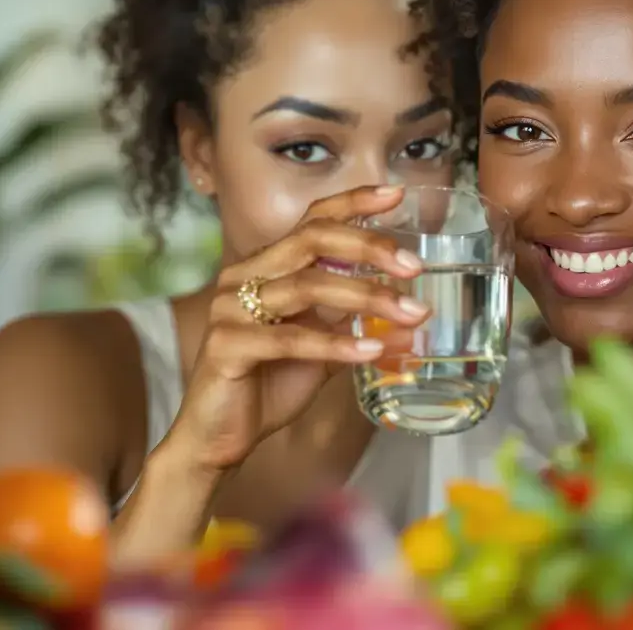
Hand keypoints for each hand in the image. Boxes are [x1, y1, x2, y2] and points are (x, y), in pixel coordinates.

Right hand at [164, 185, 428, 473]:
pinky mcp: (227, 346)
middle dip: (368, 246)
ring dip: (367, 297)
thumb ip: (351, 321)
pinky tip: (372, 350)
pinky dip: (337, 344)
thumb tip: (408, 310)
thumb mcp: (319, 346)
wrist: (218, 438)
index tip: (396, 194)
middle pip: (311, 240)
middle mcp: (244, 277)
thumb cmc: (267, 386)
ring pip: (306, 286)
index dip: (353, 203)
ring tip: (412, 312)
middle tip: (415, 265)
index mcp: (266, 268)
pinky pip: (290, 339)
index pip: (311, 221)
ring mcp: (230, 309)